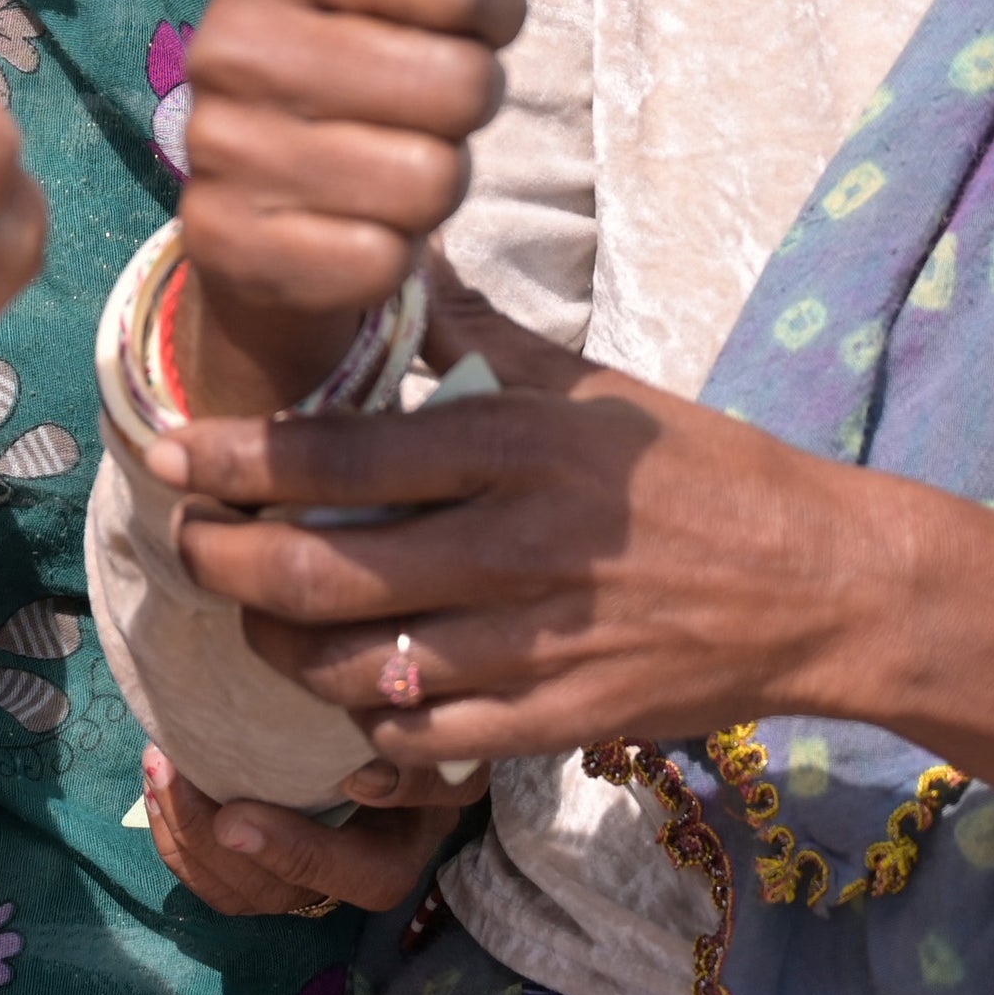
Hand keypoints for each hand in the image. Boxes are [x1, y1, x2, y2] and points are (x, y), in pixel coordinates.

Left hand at [139, 746, 458, 918]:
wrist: (390, 728)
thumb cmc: (412, 732)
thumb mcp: (435, 744)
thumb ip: (414, 766)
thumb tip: (361, 778)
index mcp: (396, 855)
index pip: (359, 876)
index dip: (296, 853)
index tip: (237, 816)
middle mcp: (342, 882)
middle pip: (274, 891)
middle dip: (207, 836)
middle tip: (166, 764)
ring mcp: (299, 880)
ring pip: (233, 892)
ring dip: (182, 834)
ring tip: (156, 768)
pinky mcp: (262, 867)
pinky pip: (210, 879)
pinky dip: (174, 838)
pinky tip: (157, 787)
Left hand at [151, 312, 993, 821]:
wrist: (824, 584)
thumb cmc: (697, 470)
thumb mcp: (590, 382)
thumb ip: (479, 333)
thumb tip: (398, 255)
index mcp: (516, 447)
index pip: (333, 458)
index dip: (231, 460)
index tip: (169, 449)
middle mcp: (515, 548)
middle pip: (318, 576)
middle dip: (223, 567)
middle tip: (187, 546)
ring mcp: (534, 647)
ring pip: (354, 669)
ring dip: (280, 650)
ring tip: (256, 619)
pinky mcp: (555, 722)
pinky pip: (421, 739)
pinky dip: (366, 722)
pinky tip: (347, 690)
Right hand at [174, 0, 521, 413]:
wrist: (279, 206)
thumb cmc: (366, 35)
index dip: (491, 6)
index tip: (451, 12)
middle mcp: (225, 36)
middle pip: (461, 88)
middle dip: (464, 100)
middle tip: (411, 95)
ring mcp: (217, 147)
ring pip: (431, 178)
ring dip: (435, 179)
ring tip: (381, 155)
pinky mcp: (229, 248)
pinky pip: (385, 257)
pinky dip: (390, 251)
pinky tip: (346, 224)